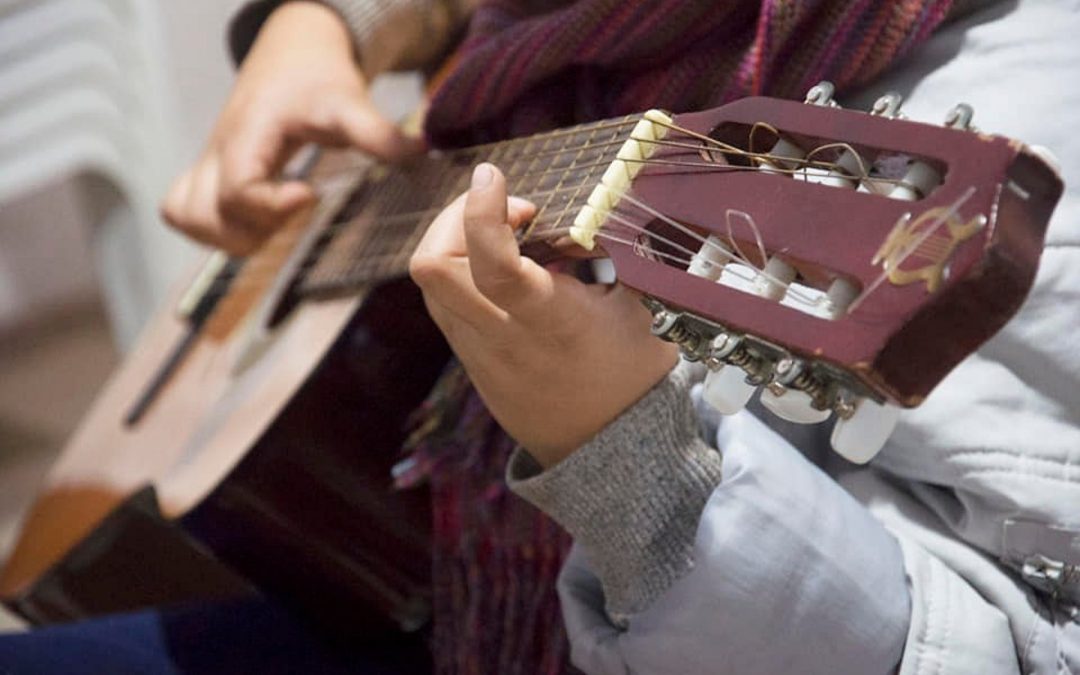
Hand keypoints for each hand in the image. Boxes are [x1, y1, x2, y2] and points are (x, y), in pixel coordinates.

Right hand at [161, 2, 421, 253]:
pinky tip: (257, 220)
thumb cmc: (315, 78)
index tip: (309, 195)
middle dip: (253, 229)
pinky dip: (212, 228)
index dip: (271, 206)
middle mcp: (218, 152)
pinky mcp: (209, 173)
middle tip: (295, 207)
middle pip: (204, 215)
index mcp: (247, 135)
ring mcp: (208, 165)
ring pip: (185, 216)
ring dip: (229, 235)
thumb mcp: (349, 102)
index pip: (236, 190)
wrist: (292, 54)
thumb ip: (378, 133)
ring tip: (275, 219)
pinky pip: (183, 210)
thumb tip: (422, 152)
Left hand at [410, 164, 678, 467]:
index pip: (494, 266)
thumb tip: (580, 207)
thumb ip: (607, 254)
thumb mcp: (638, 307)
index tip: (493, 176)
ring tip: (509, 237)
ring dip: (456, 241)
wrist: (606, 450)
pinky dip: (462, 270)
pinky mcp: (470, 364)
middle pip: (432, 268)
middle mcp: (504, 340)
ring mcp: (479, 356)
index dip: (480, 211)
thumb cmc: (630, 370)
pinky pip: (443, 303)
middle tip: (506, 210)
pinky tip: (504, 270)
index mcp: (553, 324)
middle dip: (455, 216)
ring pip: (430, 283)